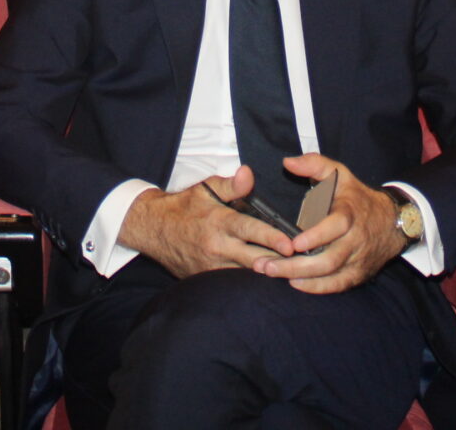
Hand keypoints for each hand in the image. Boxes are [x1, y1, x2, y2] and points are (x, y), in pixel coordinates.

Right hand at [118, 166, 296, 277]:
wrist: (152, 229)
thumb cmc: (183, 207)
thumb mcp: (204, 189)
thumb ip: (230, 184)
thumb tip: (248, 173)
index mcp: (218, 222)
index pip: (249, 230)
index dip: (271, 238)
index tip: (291, 244)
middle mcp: (216, 247)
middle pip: (254, 258)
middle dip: (278, 262)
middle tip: (303, 263)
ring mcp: (211, 266)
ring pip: (246, 274)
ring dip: (267, 274)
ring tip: (293, 275)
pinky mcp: (207, 278)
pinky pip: (233, 282)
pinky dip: (250, 282)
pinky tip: (269, 283)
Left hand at [254, 155, 407, 294]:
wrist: (392, 222)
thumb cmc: (357, 196)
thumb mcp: (339, 174)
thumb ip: (314, 164)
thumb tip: (288, 162)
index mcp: (350, 214)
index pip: (336, 226)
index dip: (316, 236)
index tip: (294, 243)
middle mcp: (355, 240)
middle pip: (329, 259)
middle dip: (296, 265)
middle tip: (267, 265)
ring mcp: (357, 259)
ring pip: (330, 275)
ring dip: (301, 278)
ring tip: (273, 274)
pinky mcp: (357, 274)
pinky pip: (337, 285)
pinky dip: (316, 288)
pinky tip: (294, 284)